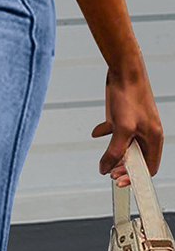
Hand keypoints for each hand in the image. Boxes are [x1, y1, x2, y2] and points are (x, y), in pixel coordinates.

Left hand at [91, 62, 162, 186]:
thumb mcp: (122, 128)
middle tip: (108, 172)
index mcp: (153, 139)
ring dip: (114, 152)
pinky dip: (106, 133)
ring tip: (103, 160)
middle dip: (122, 166)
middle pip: (136, 158)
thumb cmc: (130, 95)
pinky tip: (97, 132)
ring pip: (125, 145)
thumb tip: (105, 168)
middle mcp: (146, 133)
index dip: (134, 176)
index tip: (119, 181)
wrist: (123, 69)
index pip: (148, 168)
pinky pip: (116, 130)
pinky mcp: (124, 115)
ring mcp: (135, 124)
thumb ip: (114, 150)